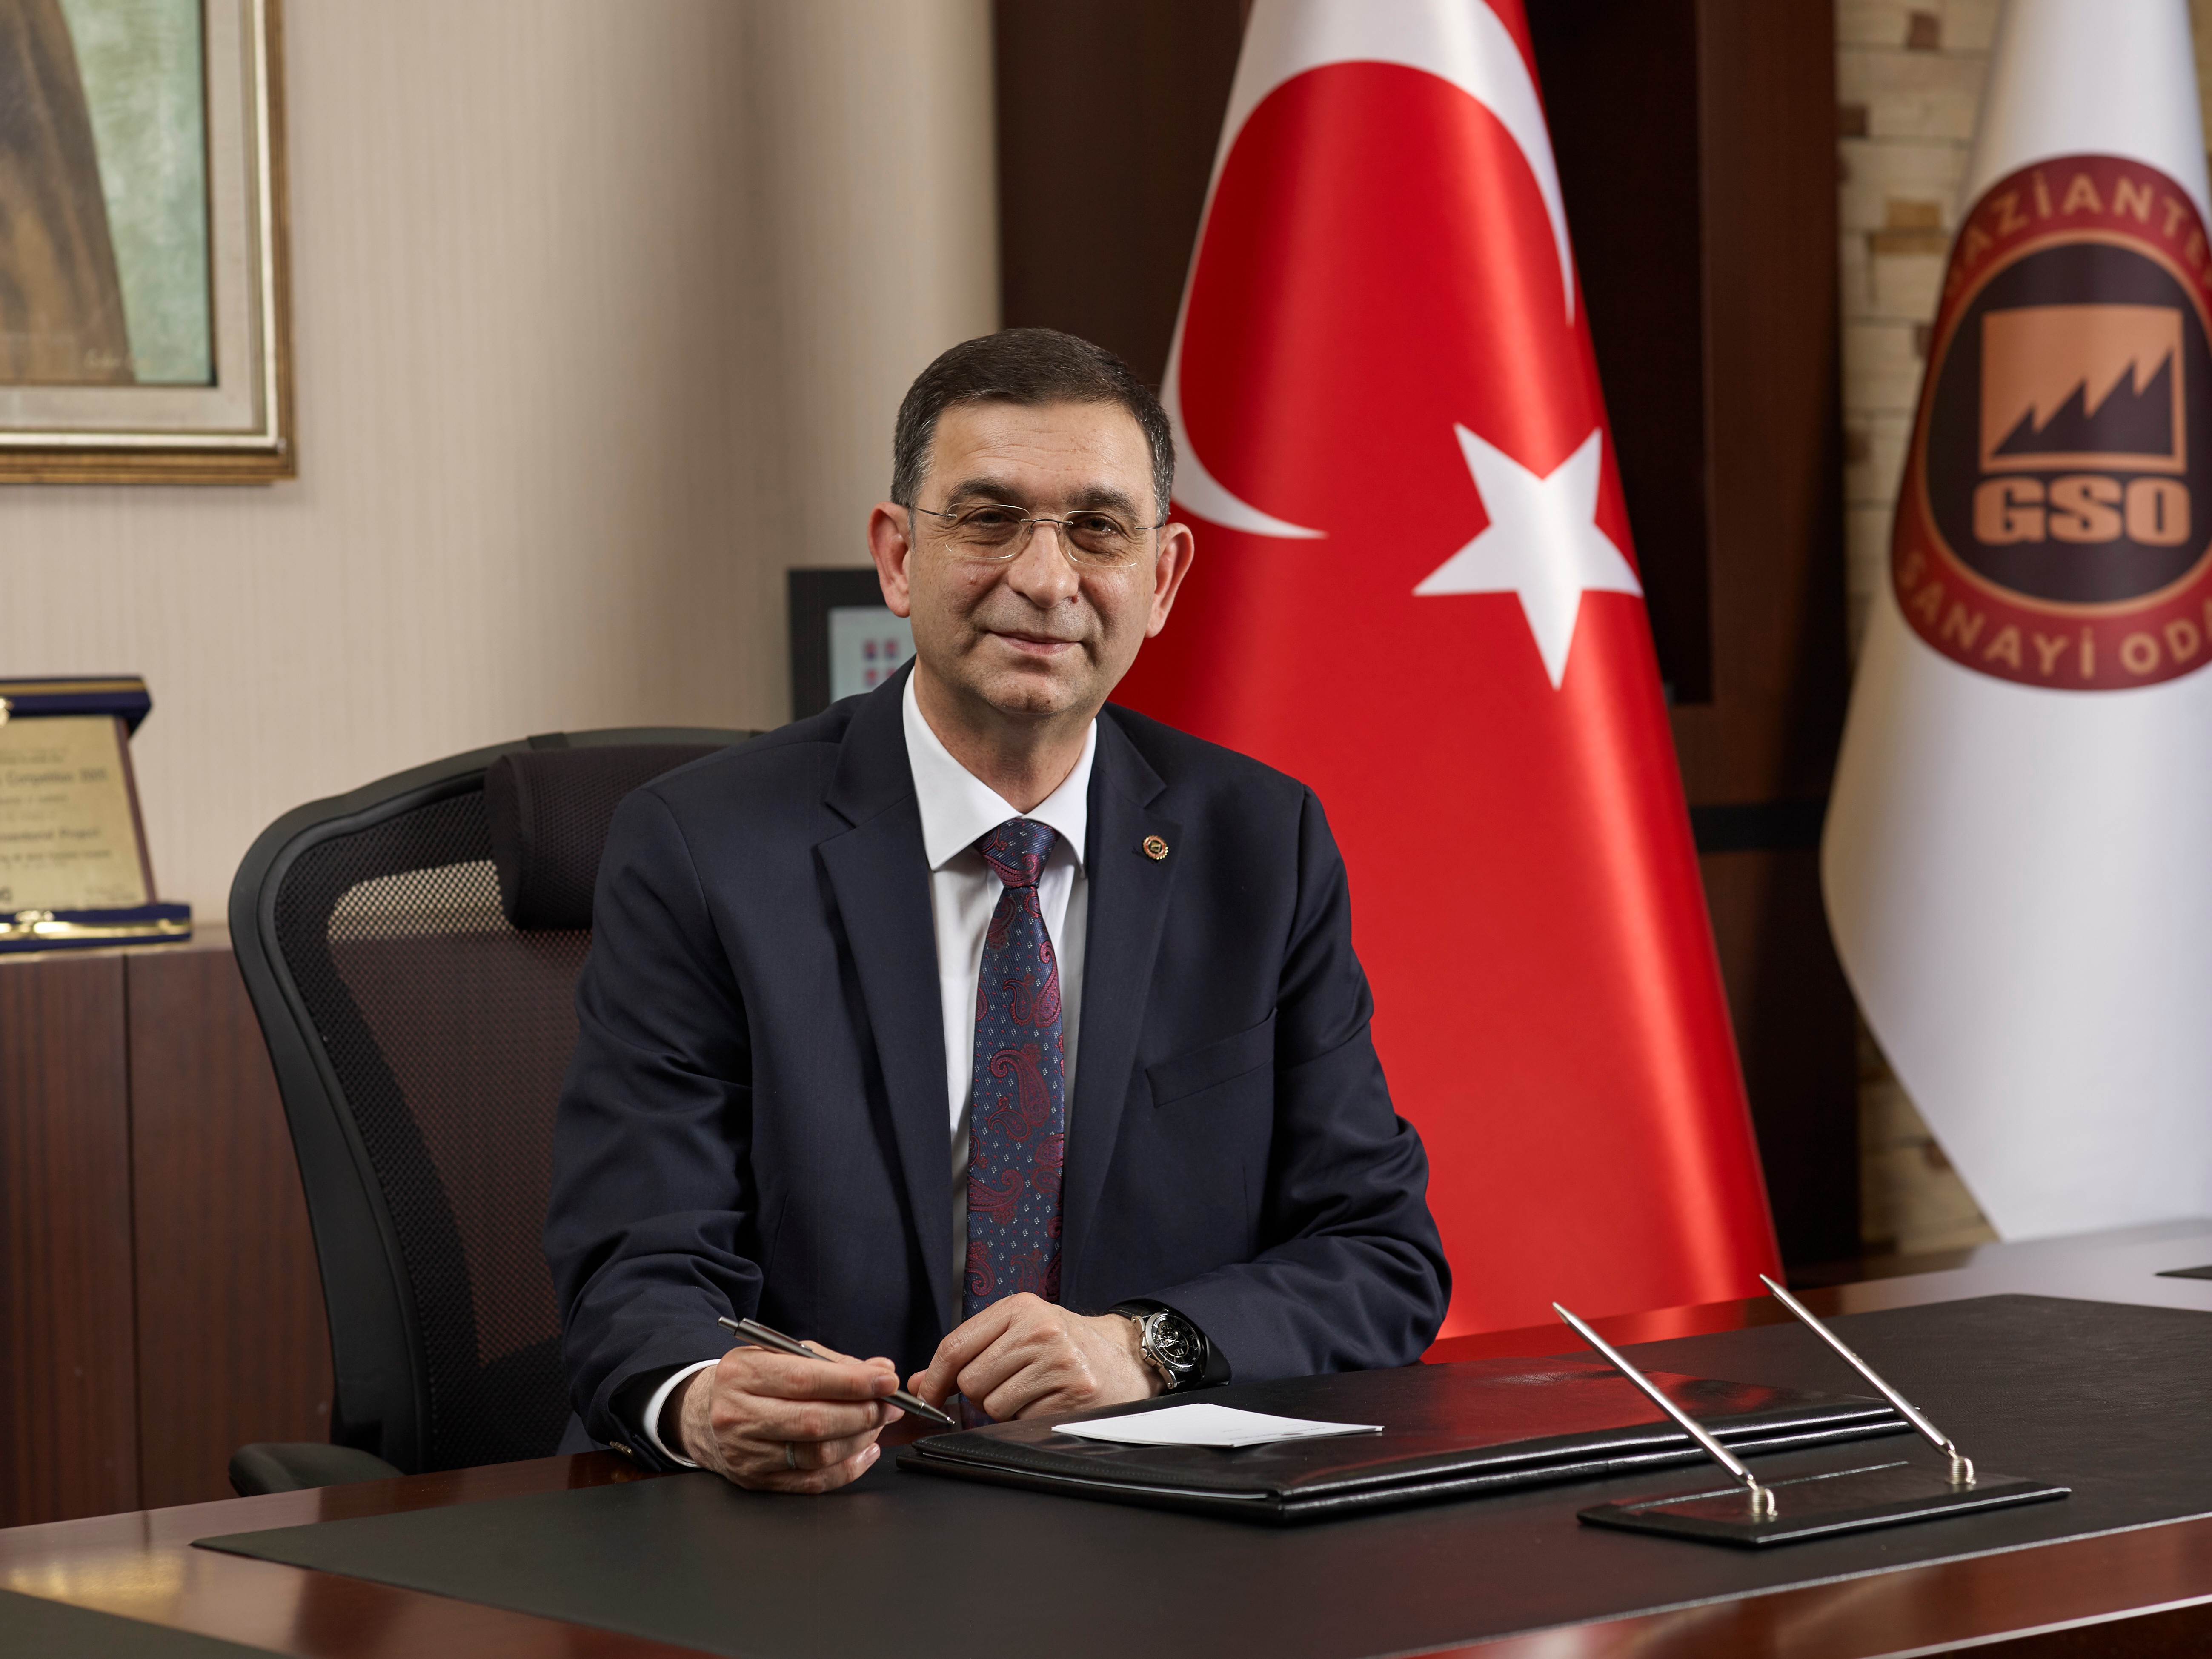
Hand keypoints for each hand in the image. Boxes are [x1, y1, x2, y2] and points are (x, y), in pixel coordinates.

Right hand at [670, 1340, 901, 1492]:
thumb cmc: (749, 1381)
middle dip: (863, 1413)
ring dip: (859, 1440)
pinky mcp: (756, 1481)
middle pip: (813, 1421)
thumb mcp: (779, 1355)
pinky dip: (847, 1469)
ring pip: (816, 1455)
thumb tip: (881, 1368)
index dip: (852, 1382)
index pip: (804, 1380)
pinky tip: (865, 1450)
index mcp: (743, 1374)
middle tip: (890, 1405)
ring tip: (877, 1424)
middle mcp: (738, 1415)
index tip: (886, 1379)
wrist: (702, 1414)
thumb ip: (830, 1361)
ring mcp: (746, 1454)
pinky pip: (811, 1483)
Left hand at [907, 1294, 1159, 1421]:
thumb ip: (967, 1352)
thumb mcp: (1017, 1332)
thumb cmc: (1064, 1345)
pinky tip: (1048, 1402)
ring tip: (1032, 1391)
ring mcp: (1058, 1360)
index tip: (926, 1397)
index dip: (933, 1378)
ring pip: (993, 1405)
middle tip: (1007, 1385)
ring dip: (1005, 1408)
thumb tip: (917, 1381)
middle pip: (970, 1381)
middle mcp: (1039, 1328)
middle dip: (980, 1394)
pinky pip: (1021, 1420)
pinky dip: (1027, 1419)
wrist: (1125, 1358)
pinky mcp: (1073, 1392)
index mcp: (1020, 1307)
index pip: (955, 1346)